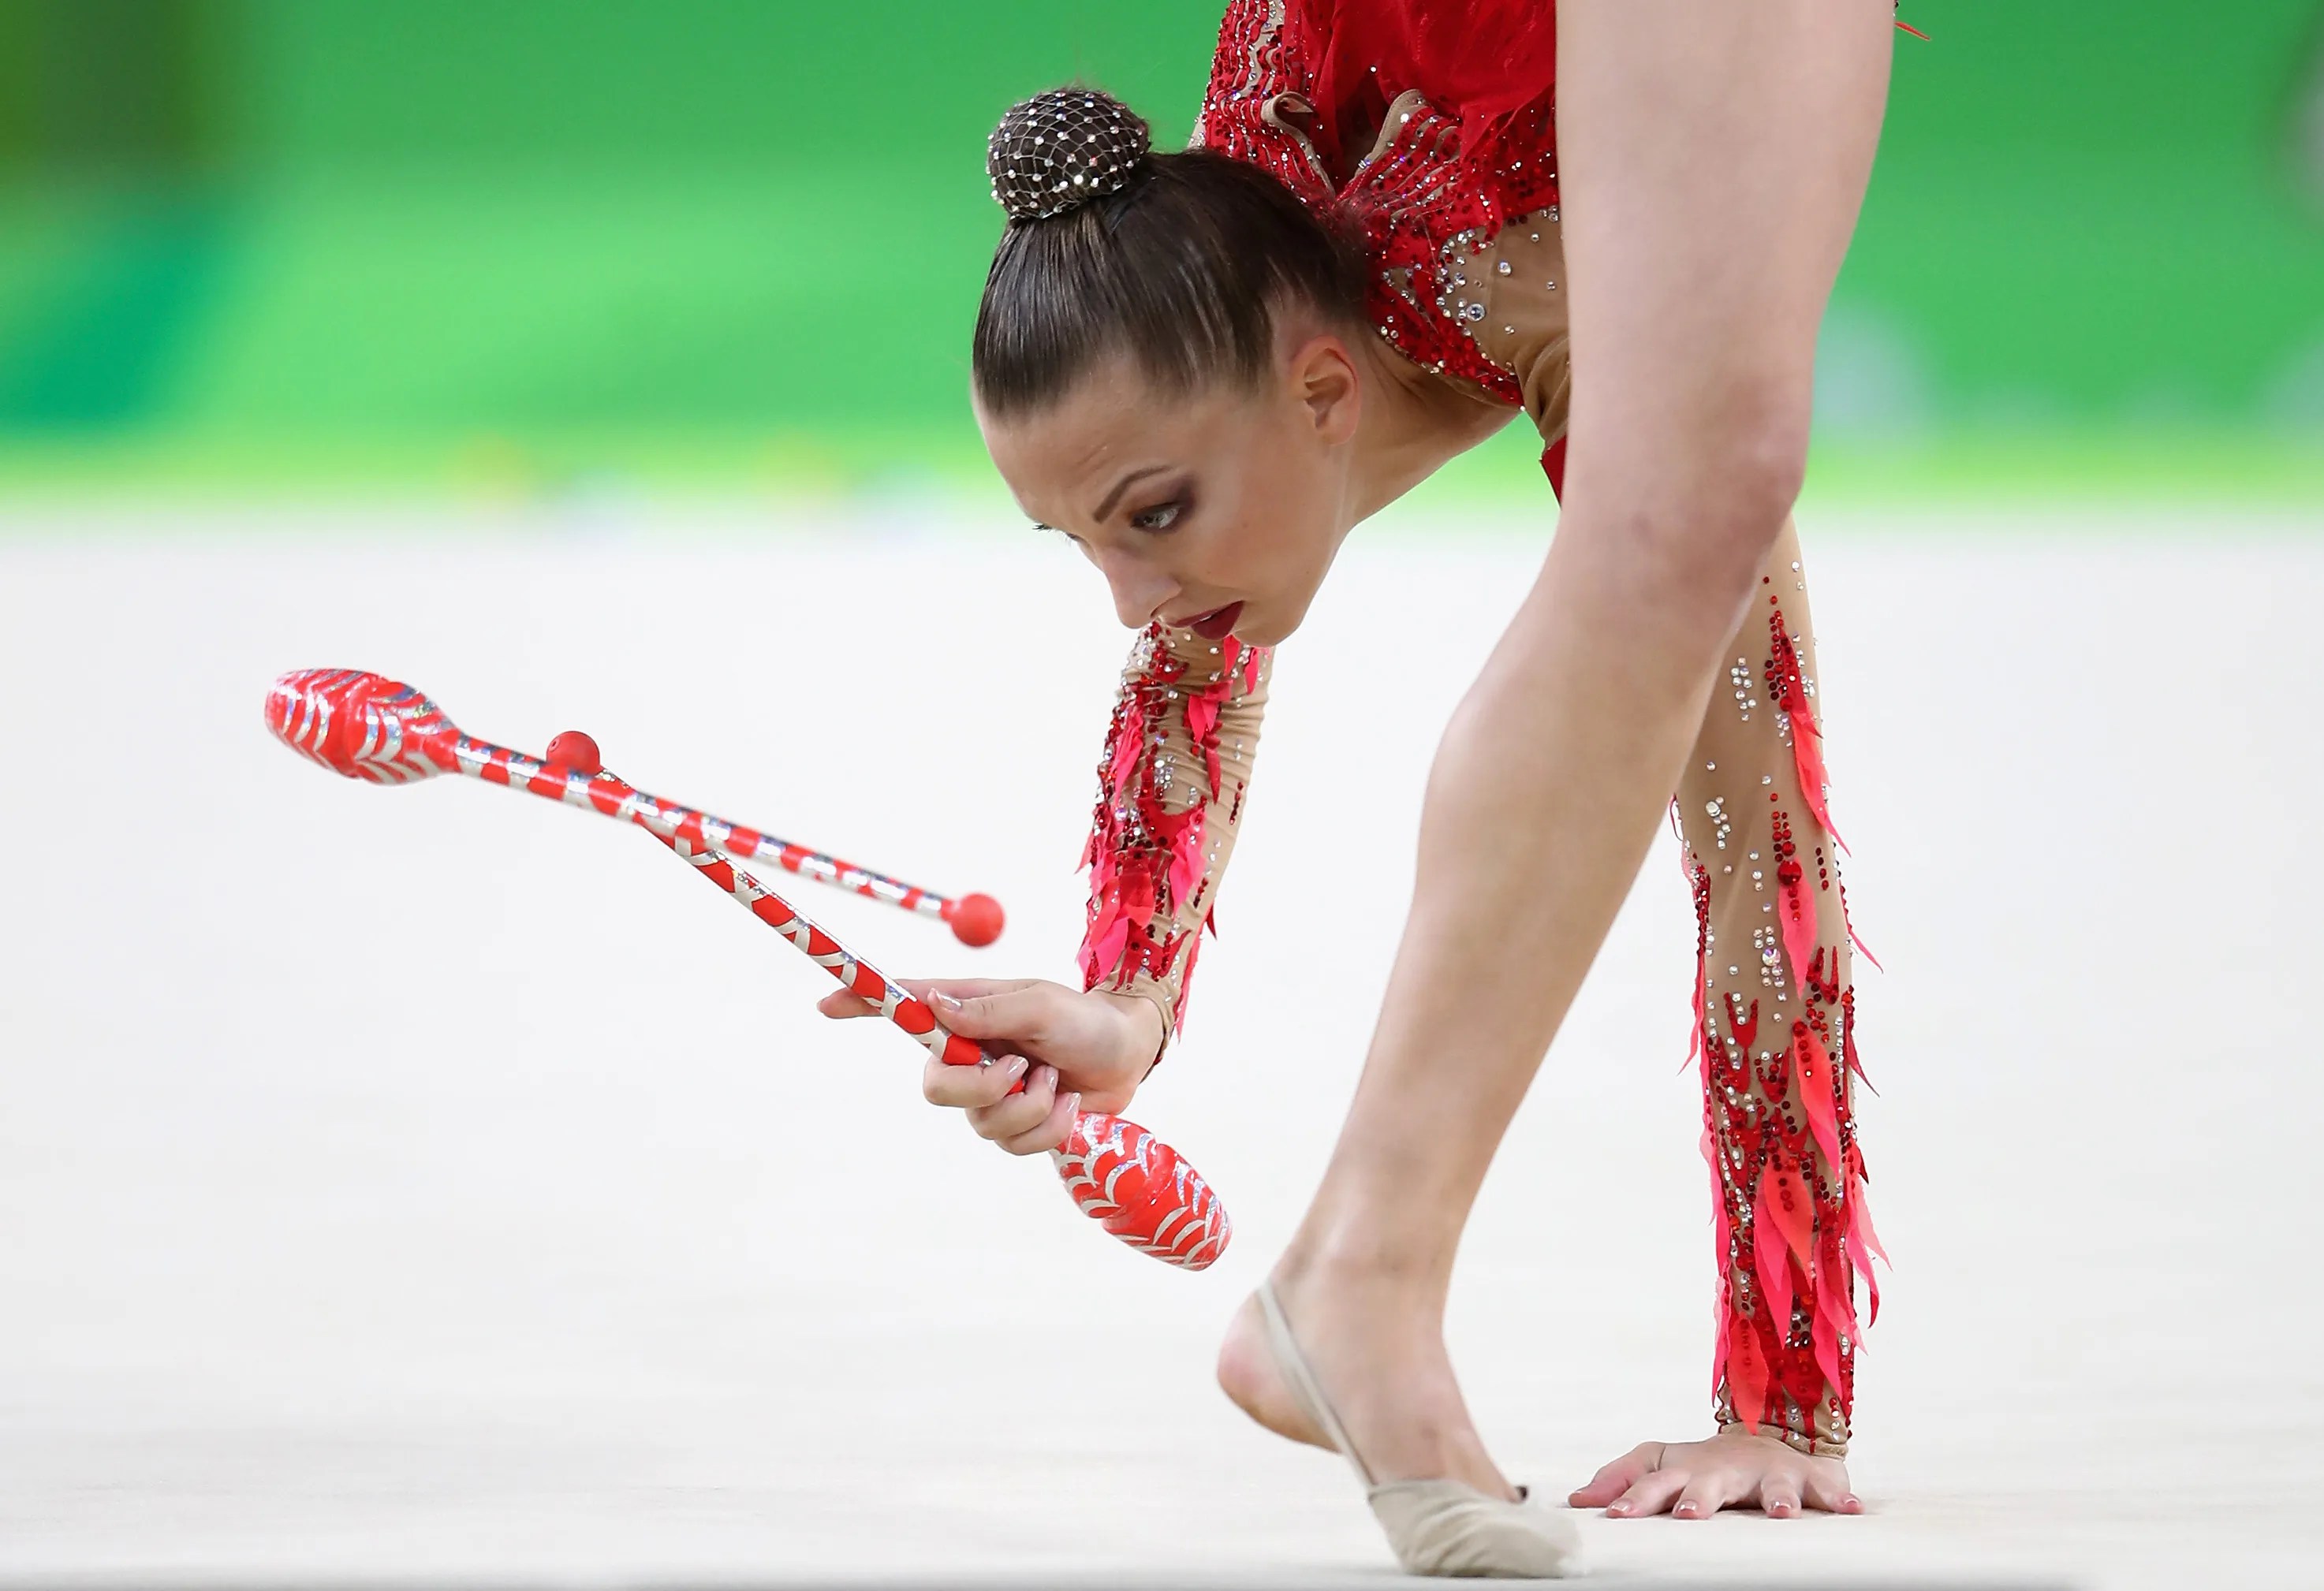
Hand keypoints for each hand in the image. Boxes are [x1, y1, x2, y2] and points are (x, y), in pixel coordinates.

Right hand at [816, 977, 1163, 1154]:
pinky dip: (1048, 1129)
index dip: (862, 1005)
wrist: (1128, 1054)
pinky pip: (1013, 1145)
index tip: (827, 1006)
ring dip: (1030, 1106)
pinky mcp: (1015, 1122)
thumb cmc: (1085, 1018)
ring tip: (1057, 1080)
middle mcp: (968, 1052)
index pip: (902, 1008)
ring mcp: (989, 1091)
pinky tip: (1068, 1105)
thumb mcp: (1042, 1005)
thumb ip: (991, 1011)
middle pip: (935, 1089)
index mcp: (966, 1012)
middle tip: (1023, 1068)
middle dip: (980, 1088)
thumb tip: (934, 1007)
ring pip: (981, 1123)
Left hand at [1568, 1430, 1861, 1519]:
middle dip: (1699, 1499)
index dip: (1632, 1498)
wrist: (1768, 1436)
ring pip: (1774, 1482)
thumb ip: (1620, 1479)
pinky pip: (1829, 1487)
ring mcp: (1768, 1470)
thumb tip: (1575, 1499)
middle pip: (1710, 1483)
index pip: (1653, 1483)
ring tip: (1780, 1514)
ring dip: (1777, 1496)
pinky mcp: (1809, 1476)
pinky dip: (1841, 1496)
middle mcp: (1726, 1469)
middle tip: (1689, 1516)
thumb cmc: (1704, 1463)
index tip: (1614, 1517)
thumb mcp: (1660, 1463)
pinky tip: (1854, 1509)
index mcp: (1686, 1470)